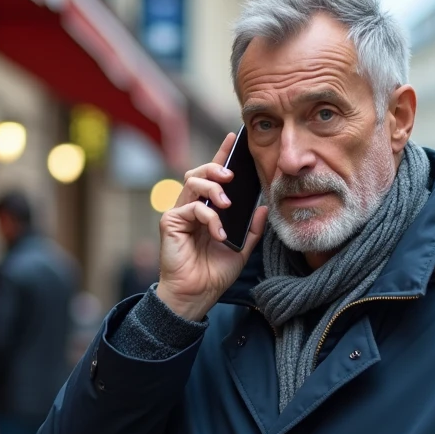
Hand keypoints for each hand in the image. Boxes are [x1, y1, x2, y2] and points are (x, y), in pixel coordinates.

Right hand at [156, 133, 269, 321]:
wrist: (197, 295)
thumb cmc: (214, 273)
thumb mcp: (241, 248)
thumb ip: (251, 228)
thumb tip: (263, 206)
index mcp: (207, 209)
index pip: (214, 177)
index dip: (222, 156)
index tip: (233, 138)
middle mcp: (191, 207)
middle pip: (198, 172)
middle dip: (216, 167)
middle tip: (231, 176)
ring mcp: (179, 214)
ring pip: (192, 183)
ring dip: (213, 189)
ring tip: (227, 204)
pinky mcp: (170, 223)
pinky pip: (191, 208)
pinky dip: (209, 218)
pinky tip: (218, 234)